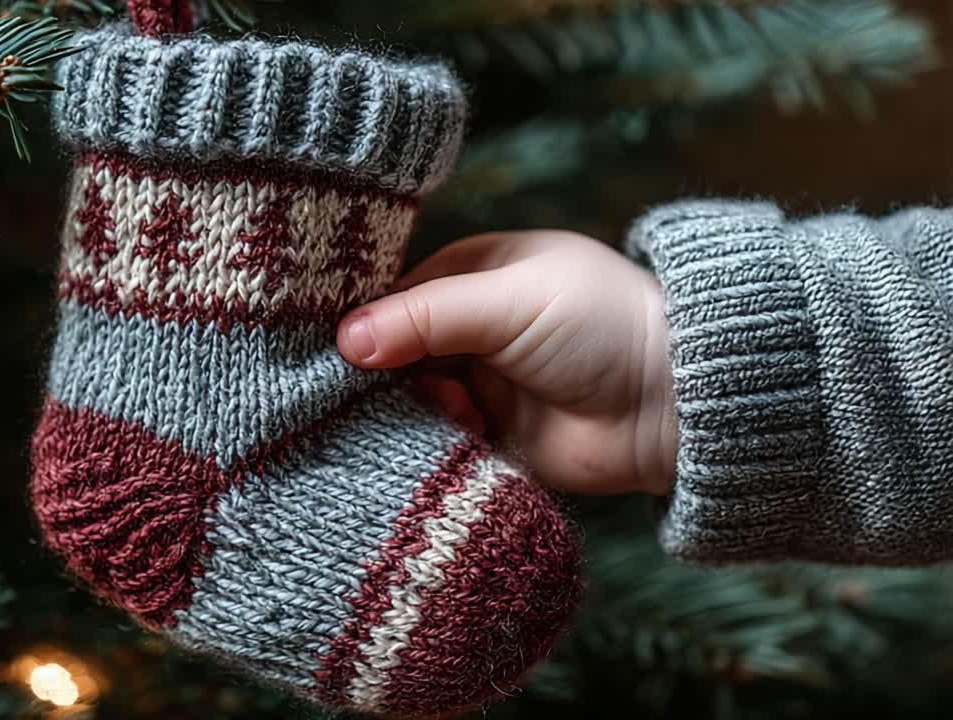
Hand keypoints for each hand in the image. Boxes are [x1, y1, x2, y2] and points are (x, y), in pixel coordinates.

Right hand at [337, 230, 677, 495]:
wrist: (673, 405)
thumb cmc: (600, 327)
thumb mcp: (508, 303)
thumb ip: (427, 317)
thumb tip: (345, 338)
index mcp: (481, 272)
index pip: (401, 289)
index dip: (367, 313)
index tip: (331, 338)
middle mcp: (476, 327)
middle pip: (399, 347)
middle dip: (384, 367)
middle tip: (374, 384)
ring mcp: (483, 382)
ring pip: (413, 396)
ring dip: (416, 405)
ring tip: (453, 407)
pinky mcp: (492, 435)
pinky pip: (439, 438)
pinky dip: (435, 440)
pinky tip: (459, 433)